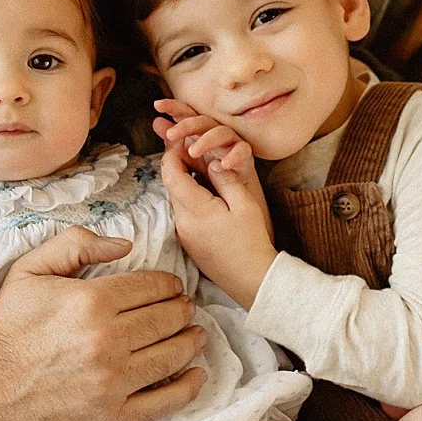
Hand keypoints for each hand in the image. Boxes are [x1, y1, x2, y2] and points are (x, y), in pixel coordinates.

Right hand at [0, 226, 208, 420]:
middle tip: (185, 309)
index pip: (154, 286)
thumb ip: (75, 246)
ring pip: (175, 355)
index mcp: (90, 302)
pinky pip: (166, 401)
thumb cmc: (6, 330)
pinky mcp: (113, 417)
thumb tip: (125, 244)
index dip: (169, 284)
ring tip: (196, 335)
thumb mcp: (28, 272)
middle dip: (183, 309)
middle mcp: (107, 342)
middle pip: (170, 318)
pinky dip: (189, 386)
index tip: (172, 287)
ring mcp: (113, 382)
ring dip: (192, 341)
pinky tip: (197, 375)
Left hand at [150, 98, 253, 186]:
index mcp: (201, 131)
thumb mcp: (188, 157)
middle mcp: (217, 133)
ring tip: (193, 152)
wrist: (233, 195)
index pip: (187, 114)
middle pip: (203, 121)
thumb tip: (157, 122)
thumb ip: (174, 140)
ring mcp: (232, 143)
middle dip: (186, 125)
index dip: (173, 107)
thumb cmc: (210, 172)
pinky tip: (224, 164)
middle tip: (171, 134)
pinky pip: (242, 151)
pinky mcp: (246, 157)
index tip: (158, 105)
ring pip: (221, 133)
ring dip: (206, 140)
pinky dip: (234, 156)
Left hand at [159, 120, 276, 310]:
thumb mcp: (243, 204)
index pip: (171, 174)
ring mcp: (184, 234)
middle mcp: (182, 222)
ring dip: (184, 182)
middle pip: (170, 185)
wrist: (251, 280)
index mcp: (195, 209)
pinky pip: (183, 213)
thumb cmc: (251, 242)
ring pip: (176, 199)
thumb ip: (225, 178)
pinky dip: (190, 199)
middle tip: (190, 149)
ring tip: (201, 169)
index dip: (172, 153)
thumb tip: (212, 161)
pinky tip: (207, 196)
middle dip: (177, 165)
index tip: (180, 140)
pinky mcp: (189, 243)